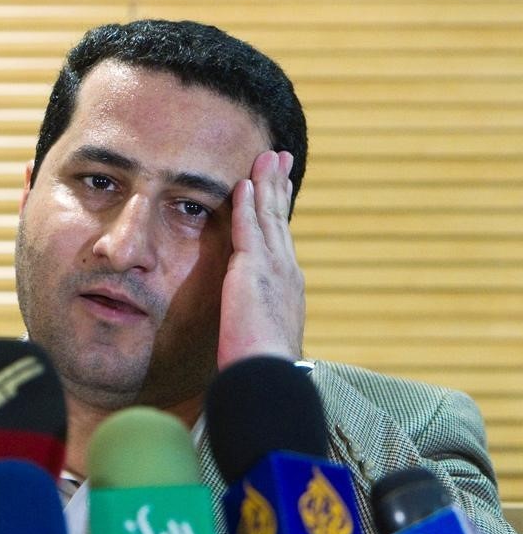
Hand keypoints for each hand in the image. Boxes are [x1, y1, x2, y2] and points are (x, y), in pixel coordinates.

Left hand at [217, 150, 304, 369]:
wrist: (268, 376)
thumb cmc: (263, 365)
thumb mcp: (264, 334)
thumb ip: (260, 317)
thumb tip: (254, 323)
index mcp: (287, 285)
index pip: (282, 239)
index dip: (280, 210)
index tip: (279, 189)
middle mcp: (286, 270)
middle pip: (281, 219)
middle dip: (279, 186)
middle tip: (280, 158)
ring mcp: (273, 268)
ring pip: (269, 216)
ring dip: (266, 184)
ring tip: (266, 157)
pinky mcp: (253, 270)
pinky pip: (250, 229)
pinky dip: (248, 205)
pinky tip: (244, 184)